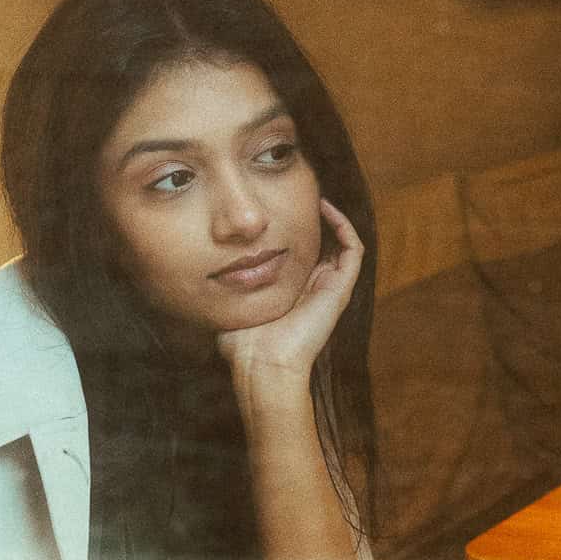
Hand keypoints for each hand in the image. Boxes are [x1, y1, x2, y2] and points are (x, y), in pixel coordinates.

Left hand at [216, 199, 361, 388]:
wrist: (263, 364)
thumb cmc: (244, 344)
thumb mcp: (232, 307)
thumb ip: (225, 291)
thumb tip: (206, 275)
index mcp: (294, 292)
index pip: (302, 253)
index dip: (295, 229)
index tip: (277, 210)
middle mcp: (316, 288)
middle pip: (325, 245)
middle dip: (315, 219)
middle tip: (300, 195)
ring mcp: (331, 287)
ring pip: (343, 243)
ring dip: (334, 218)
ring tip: (316, 196)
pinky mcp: (341, 288)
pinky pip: (353, 248)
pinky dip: (343, 225)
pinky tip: (324, 208)